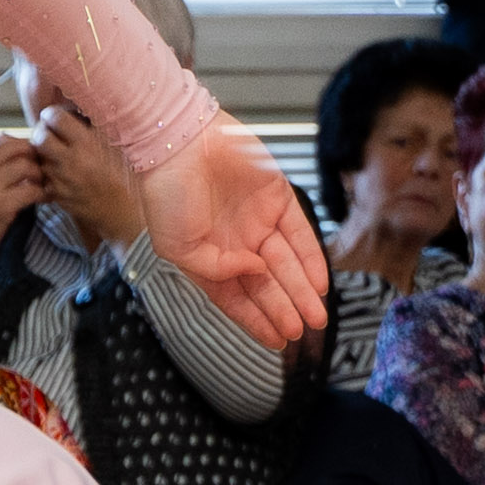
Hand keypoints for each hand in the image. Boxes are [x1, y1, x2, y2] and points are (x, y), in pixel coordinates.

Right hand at [0, 137, 51, 298]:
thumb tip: (8, 145)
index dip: (19, 144)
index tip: (28, 156)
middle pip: (14, 146)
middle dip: (32, 153)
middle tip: (40, 166)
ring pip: (25, 166)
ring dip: (39, 174)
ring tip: (41, 184)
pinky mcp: (2, 206)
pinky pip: (31, 190)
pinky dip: (42, 193)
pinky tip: (43, 198)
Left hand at [28, 108, 150, 249]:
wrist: (122, 211)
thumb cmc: (123, 175)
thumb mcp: (115, 145)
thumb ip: (95, 126)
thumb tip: (77, 109)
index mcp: (88, 144)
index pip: (55, 118)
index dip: (52, 114)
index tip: (55, 116)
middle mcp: (72, 161)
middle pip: (39, 137)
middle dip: (42, 132)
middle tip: (49, 132)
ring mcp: (62, 180)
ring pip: (39, 157)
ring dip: (43, 152)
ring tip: (55, 150)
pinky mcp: (57, 196)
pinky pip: (42, 177)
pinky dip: (46, 171)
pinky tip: (58, 169)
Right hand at [135, 128, 329, 357]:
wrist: (177, 144)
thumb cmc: (166, 195)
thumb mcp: (178, 249)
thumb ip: (216, 271)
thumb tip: (254, 273)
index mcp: (210, 259)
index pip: (239, 298)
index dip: (258, 320)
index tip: (277, 340)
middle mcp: (237, 244)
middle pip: (268, 286)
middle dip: (286, 310)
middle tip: (303, 330)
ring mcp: (258, 221)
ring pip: (288, 265)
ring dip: (302, 291)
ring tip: (315, 317)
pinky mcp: (278, 197)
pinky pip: (301, 234)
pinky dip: (311, 259)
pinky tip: (318, 284)